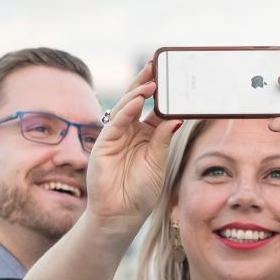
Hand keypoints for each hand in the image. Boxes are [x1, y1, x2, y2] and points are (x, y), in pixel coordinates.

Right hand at [85, 63, 181, 228]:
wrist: (121, 215)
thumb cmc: (141, 191)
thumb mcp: (158, 162)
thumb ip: (162, 139)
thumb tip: (175, 118)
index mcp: (147, 134)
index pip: (155, 107)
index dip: (163, 93)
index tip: (173, 75)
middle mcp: (131, 131)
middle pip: (138, 100)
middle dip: (147, 82)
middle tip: (158, 65)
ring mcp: (116, 136)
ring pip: (126, 107)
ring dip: (138, 93)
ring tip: (152, 83)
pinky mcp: (104, 144)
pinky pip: (116, 123)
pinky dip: (126, 111)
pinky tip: (137, 101)